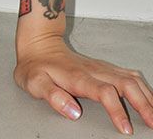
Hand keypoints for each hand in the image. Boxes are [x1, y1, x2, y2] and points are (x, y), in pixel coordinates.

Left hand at [13, 33, 152, 134]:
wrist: (38, 43)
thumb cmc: (35, 66)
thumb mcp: (33, 82)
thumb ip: (52, 96)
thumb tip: (73, 112)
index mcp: (78, 76)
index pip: (104, 91)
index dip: (117, 110)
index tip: (126, 129)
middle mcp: (94, 70)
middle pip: (126, 84)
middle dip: (143, 104)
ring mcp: (101, 67)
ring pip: (131, 79)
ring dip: (147, 97)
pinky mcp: (104, 67)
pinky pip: (130, 76)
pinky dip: (143, 88)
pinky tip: (149, 99)